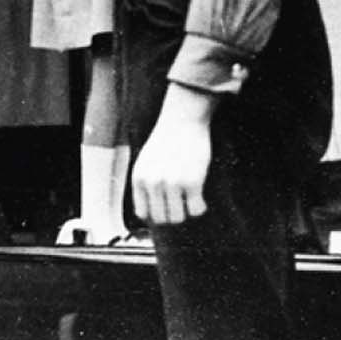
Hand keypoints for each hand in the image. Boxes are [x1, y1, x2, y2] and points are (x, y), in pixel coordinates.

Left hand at [128, 84, 215, 225]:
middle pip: (161, 219)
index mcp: (139, 179)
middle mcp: (152, 183)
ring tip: (191, 201)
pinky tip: (201, 198)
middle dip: (172, 214)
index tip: (166, 210)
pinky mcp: (192, 182)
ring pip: (178, 217)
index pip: (142, 213)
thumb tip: (150, 212)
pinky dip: (200, 208)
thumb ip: (146, 183)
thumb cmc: (167, 140)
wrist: (183, 120)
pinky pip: (196, 209)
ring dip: (186, 213)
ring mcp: (172, 183)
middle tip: (181, 205)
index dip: (155, 215)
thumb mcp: (146, 162)